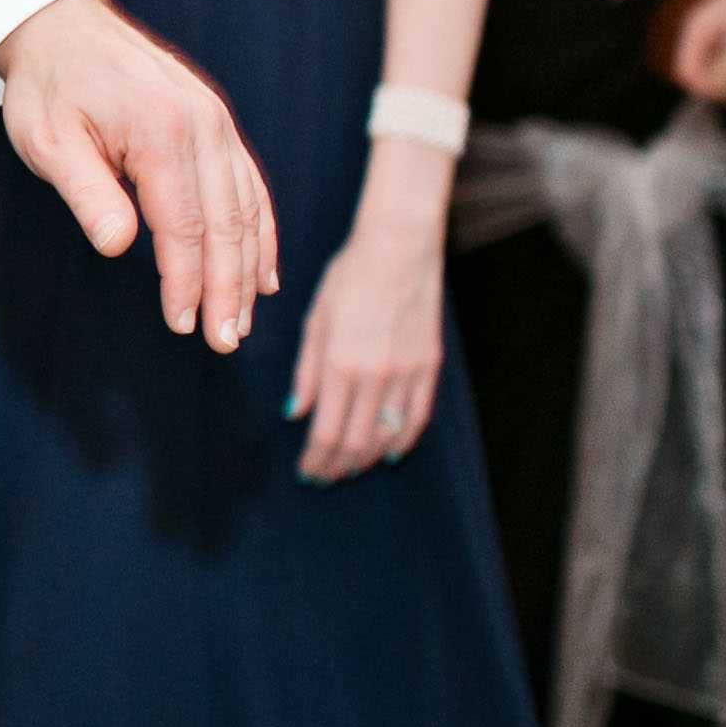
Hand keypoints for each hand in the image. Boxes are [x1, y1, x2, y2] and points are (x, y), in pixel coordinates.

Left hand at [0, 0, 278, 349]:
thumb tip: (120, 247)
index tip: (182, 325)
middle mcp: (202, 125)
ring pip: (247, 206)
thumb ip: (88, 194)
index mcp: (161, 133)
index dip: (186, 281)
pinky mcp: (217, 120)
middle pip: (227, 222)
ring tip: (243, 318)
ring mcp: (217, 120)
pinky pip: (249, 183)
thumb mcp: (48, 142)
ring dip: (249, 266)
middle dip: (228, 287)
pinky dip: (260, 228)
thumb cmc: (47, 89)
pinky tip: (262, 269)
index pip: (184, 226)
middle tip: (225, 340)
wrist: (60, 25)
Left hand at [286, 189, 445, 481]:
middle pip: (356, 441)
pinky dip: (402, 440)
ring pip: (387, 435)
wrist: (399, 251)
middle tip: (325, 475)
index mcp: (340, 364)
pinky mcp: (430, 366)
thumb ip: (306, 372)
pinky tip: (389, 451)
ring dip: (366, 458)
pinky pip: (417, 417)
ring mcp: (407, 373)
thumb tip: (295, 412)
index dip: (316, 458)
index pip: (326, 431)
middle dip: (338, 465)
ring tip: (350, 467)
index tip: (307, 470)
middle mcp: (376, 375)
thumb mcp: (315, 321)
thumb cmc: (348, 280)